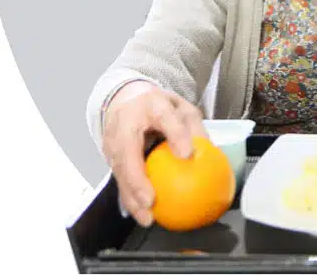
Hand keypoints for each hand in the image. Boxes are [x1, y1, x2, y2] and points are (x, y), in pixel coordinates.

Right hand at [101, 81, 207, 226]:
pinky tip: (143, 214)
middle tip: (151, 201)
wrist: (124, 99)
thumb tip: (205, 150)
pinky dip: (130, 198)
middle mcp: (125, 125)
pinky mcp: (110, 158)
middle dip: (137, 182)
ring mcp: (112, 144)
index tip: (187, 154)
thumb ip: (191, 126)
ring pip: (119, 173)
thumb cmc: (155, 105)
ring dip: (131, 198)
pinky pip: (120, 179)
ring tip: (147, 217)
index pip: (164, 116)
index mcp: (148, 105)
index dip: (175, 135)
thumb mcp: (178, 107)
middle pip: (128, 155)